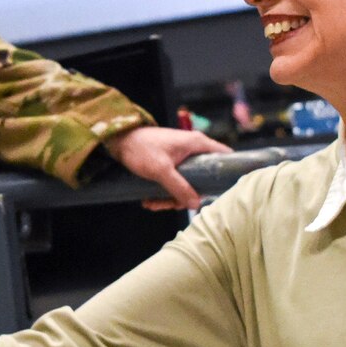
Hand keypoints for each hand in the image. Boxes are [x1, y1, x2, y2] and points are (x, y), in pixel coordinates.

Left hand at [105, 126, 231, 210]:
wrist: (118, 141)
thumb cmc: (141, 149)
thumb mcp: (161, 170)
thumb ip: (179, 187)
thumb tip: (195, 205)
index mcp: (197, 144)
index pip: (225, 156)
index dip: (227, 174)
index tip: (220, 192)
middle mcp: (193, 150)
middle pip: (203, 178)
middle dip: (186, 195)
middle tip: (170, 204)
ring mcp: (182, 157)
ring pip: (187, 184)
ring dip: (170, 198)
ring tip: (152, 203)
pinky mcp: (171, 165)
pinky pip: (174, 182)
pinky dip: (163, 193)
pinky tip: (149, 200)